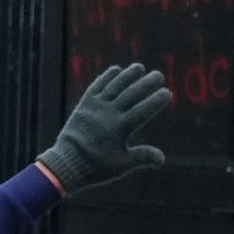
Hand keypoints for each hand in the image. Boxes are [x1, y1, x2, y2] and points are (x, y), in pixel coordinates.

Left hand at [38, 63, 172, 194]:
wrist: (67, 163)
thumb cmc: (96, 167)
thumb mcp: (122, 165)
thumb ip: (142, 157)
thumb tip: (162, 158)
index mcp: (120, 128)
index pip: (142, 111)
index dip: (155, 101)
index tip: (167, 92)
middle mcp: (108, 114)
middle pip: (131, 94)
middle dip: (146, 83)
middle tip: (158, 75)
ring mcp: (96, 107)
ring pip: (114, 86)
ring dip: (127, 75)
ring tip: (139, 67)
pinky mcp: (84, 104)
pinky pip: (97, 86)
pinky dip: (107, 77)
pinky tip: (116, 69)